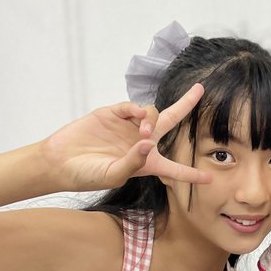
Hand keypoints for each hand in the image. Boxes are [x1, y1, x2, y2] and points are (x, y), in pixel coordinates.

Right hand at [41, 84, 210, 191]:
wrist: (60, 161)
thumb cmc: (88, 175)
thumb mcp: (113, 175)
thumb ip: (134, 162)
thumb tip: (148, 143)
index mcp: (146, 164)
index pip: (174, 169)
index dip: (191, 175)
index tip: (210, 180)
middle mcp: (141, 142)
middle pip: (170, 122)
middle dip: (185, 105)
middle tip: (199, 90)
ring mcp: (128, 126)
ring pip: (152, 114)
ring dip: (152, 120)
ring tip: (142, 132)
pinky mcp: (112, 114)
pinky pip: (131, 107)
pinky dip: (137, 109)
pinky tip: (136, 116)